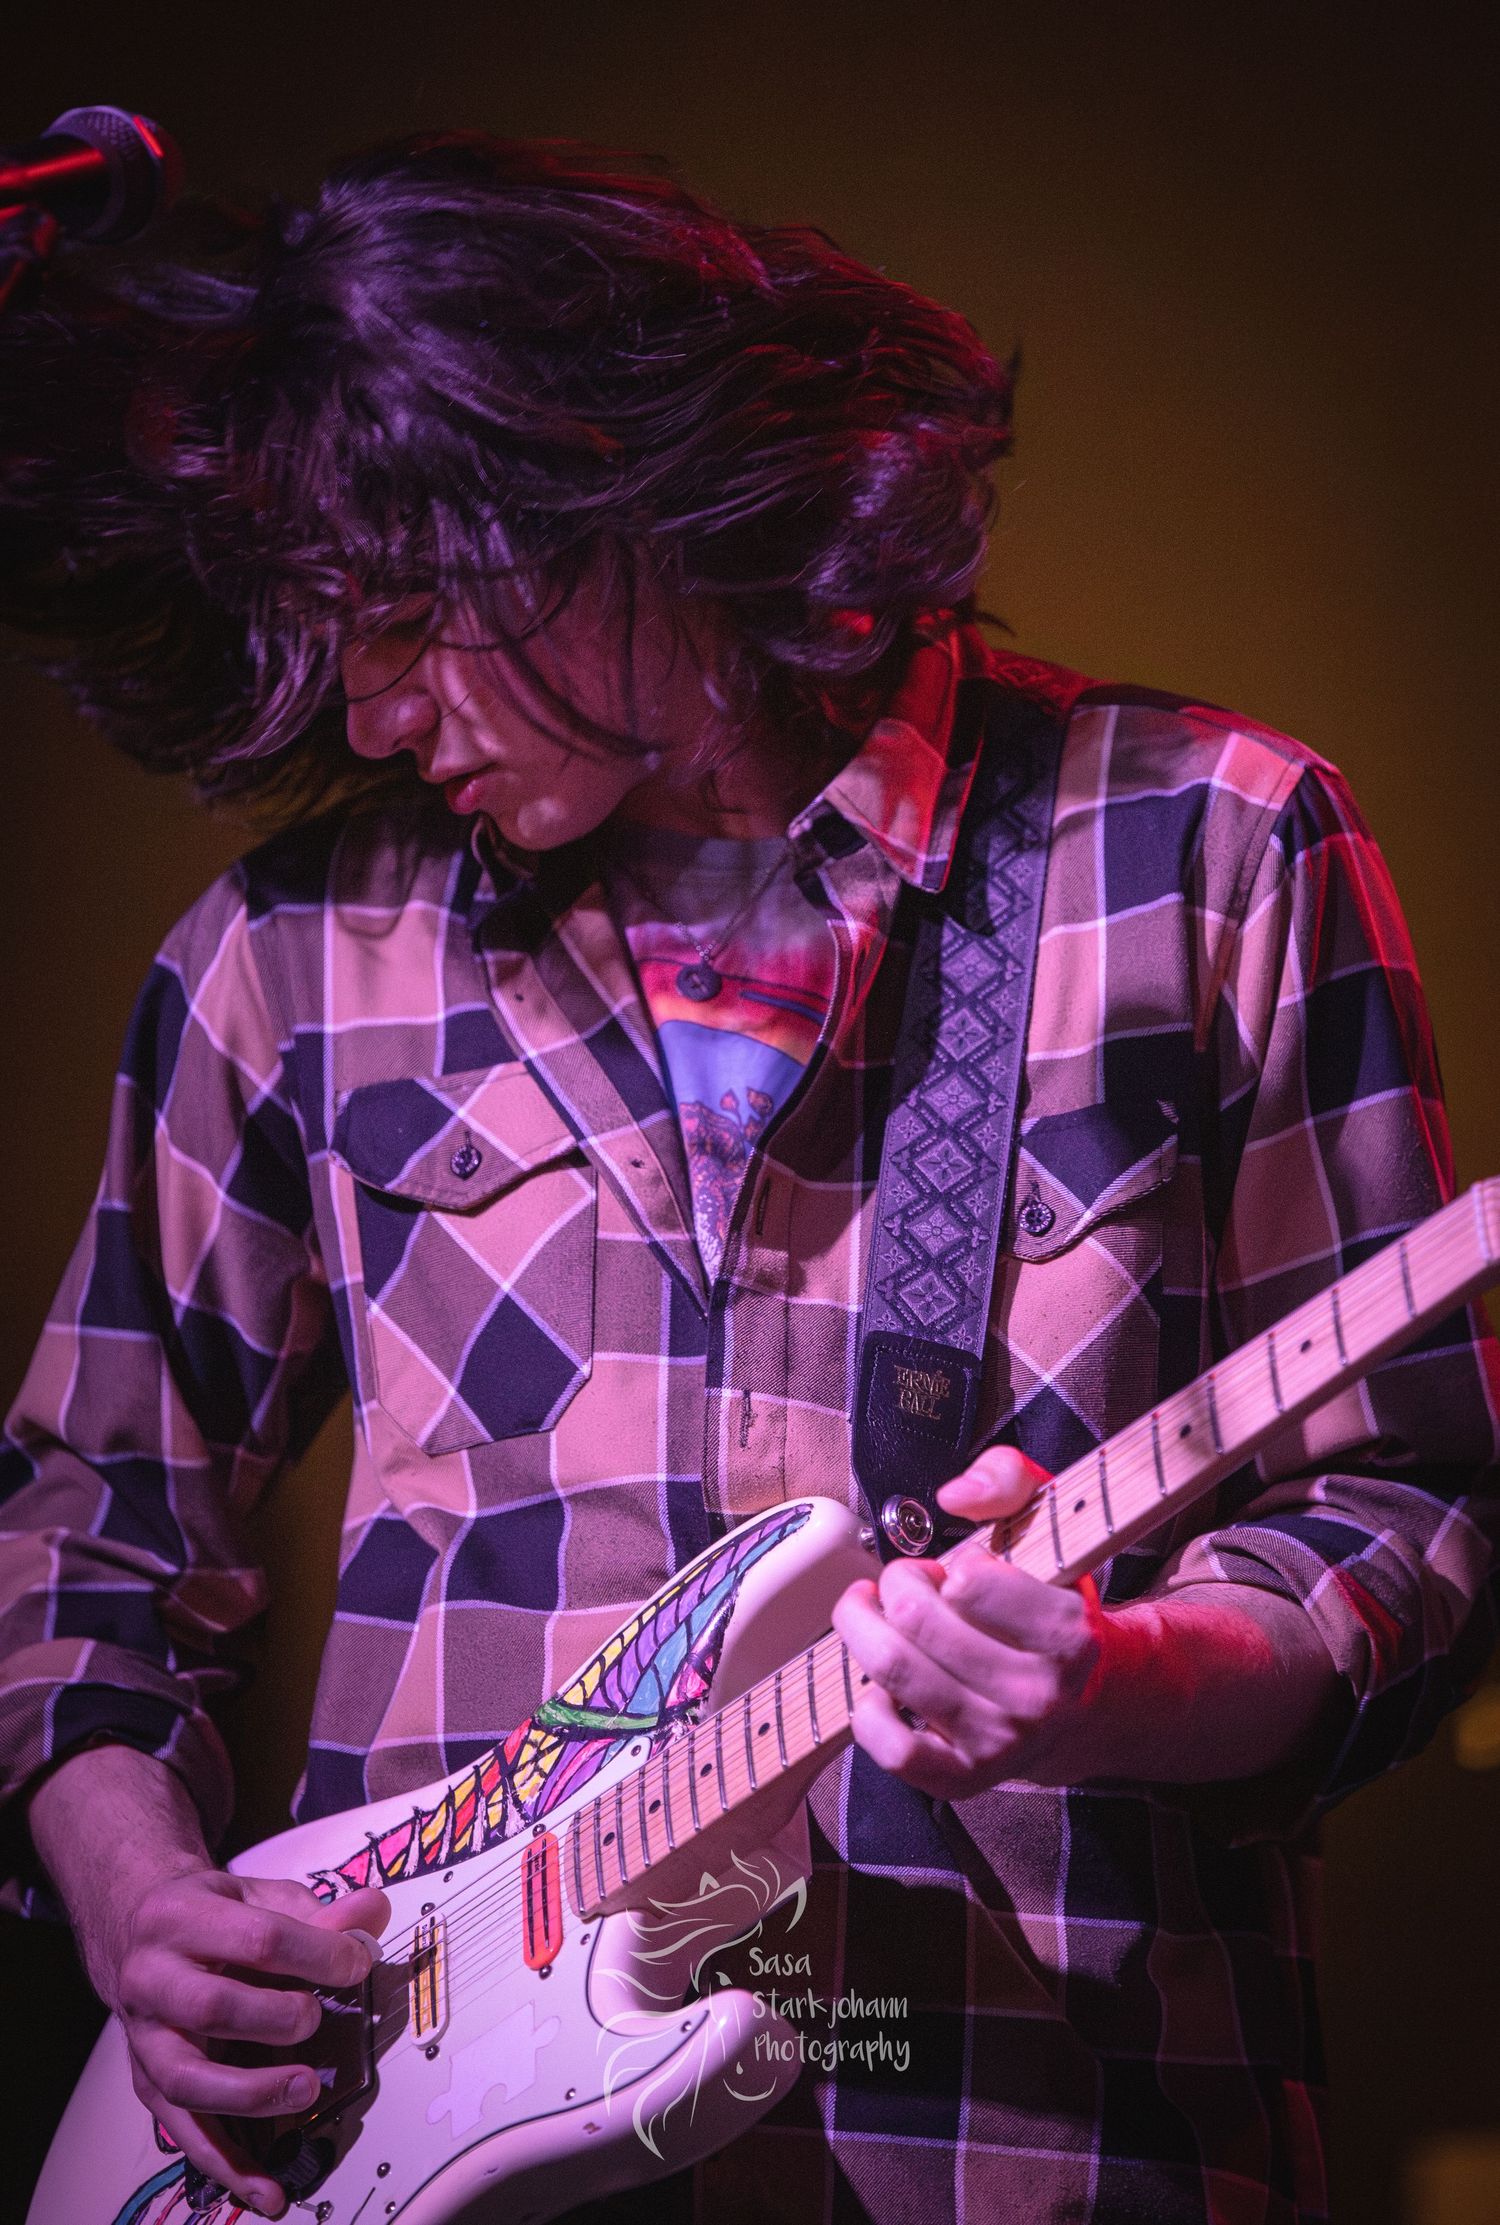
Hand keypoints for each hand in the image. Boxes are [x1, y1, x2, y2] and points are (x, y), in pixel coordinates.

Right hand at [103, 1865, 388, 2217]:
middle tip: (316, 2019)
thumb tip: (372, 1913)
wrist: (134, 1930)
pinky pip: (183, 2132)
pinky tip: (266, 2188)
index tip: (355, 1964)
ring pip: (187, 2080)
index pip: (257, 1938)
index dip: (315, 1953)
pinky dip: (226, 2165)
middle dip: (275, 2019)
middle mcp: (150, 1978)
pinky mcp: (147, 2083)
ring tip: (305, 2089)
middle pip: (210, 2008)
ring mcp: (144, 2037)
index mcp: (180, 1917)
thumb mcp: (256, 1895)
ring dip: (251, 2094)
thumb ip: (316, 1909)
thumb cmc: (206, 1914)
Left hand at [831, 1446, 1104, 1799]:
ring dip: (865, 1629)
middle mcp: (1039, 1696)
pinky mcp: (964, 1778)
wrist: (1081, 1702)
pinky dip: (868, 1711)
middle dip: (896, 1584)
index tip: (960, 1570)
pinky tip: (881, 1686)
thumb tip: (954, 1495)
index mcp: (1069, 1634)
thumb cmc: (1049, 1606)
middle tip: (906, 1583)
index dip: (952, 1564)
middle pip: (916, 1620)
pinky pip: (893, 1751)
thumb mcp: (1049, 1526)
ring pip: (895, 1673)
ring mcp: (1001, 1742)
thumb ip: (1008, 1480)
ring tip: (877, 1615)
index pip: (972, 1582)